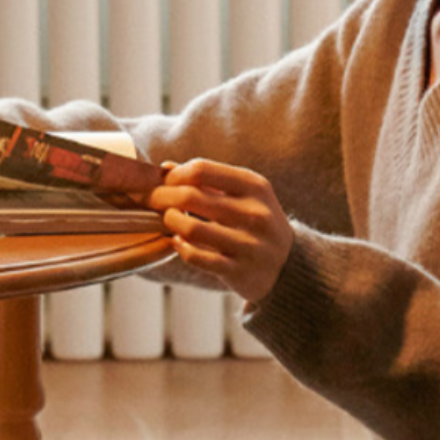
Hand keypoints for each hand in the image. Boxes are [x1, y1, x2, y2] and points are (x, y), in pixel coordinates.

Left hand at [146, 159, 292, 304]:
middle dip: (161, 198)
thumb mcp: (242, 195)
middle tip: (152, 202)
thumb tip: (165, 168)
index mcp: (255, 186)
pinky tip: (178, 242)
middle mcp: (256, 213)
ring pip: (190, 228)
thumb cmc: (253, 222)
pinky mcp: (239, 271)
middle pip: (190, 196)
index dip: (174, 176)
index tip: (165, 183)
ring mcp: (250, 244)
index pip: (201, 169)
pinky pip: (196, 257)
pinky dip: (180, 247)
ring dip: (169, 222)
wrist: (288, 266)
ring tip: (168, 220)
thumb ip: (205, 180)